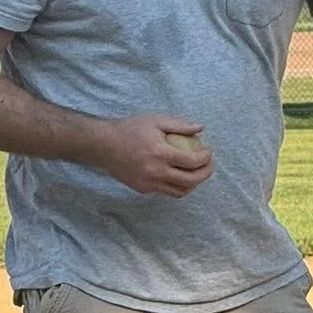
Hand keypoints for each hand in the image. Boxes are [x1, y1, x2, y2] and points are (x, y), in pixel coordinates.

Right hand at [95, 115, 214, 196]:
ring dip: (193, 184)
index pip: (192, 161)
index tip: (208, 152)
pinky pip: (165, 190)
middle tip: (209, 165)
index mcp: (160, 153)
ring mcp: (149, 184)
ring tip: (196, 172)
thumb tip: (200, 128)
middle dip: (205, 174)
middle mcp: (156, 172)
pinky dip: (176, 184)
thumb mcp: (155, 120)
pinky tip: (178, 174)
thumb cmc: (130, 129)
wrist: (104, 145)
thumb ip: (179, 125)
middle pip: (190, 181)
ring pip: (180, 191)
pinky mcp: (143, 189)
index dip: (206, 158)